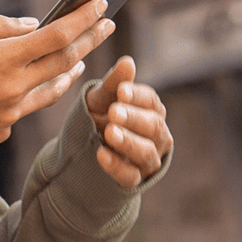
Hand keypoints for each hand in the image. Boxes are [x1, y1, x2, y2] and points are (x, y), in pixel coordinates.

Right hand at [0, 0, 115, 144]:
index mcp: (3, 59)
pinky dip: (37, 91)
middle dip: (90, 40)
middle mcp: (14, 88)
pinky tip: (40, 82)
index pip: (56, 36)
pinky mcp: (3, 129)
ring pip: (53, 88)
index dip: (82, 19)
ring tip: (82, 57)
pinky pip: (27, 107)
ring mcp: (11, 112)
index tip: (99, 6)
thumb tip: (33, 25)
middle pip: (65, 60)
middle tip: (106, 24)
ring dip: (71, 69)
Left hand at [84, 56, 170, 188]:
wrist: (84, 150)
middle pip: (153, 126)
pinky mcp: (134, 180)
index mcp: (152, 111)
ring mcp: (148, 159)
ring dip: (128, 141)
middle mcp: (157, 135)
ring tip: (109, 132)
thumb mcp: (101, 99)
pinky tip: (101, 154)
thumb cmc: (99, 117)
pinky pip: (130, 175)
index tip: (121, 90)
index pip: (152, 102)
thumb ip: (113, 84)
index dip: (138, 96)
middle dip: (133, 118)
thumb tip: (127, 61)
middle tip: (113, 111)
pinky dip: (116, 166)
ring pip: (146, 152)